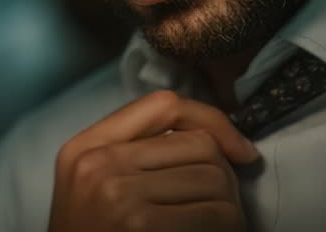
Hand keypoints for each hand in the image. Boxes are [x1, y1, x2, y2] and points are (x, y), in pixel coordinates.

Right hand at [47, 90, 257, 231]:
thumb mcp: (93, 183)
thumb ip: (133, 152)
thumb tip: (212, 136)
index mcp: (86, 146)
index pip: (163, 105)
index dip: (212, 119)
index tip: (239, 148)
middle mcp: (99, 164)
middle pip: (198, 143)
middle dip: (225, 173)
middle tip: (225, 202)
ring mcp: (118, 196)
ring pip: (213, 178)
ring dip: (230, 205)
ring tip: (222, 222)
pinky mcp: (141, 226)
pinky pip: (214, 214)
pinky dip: (229, 226)